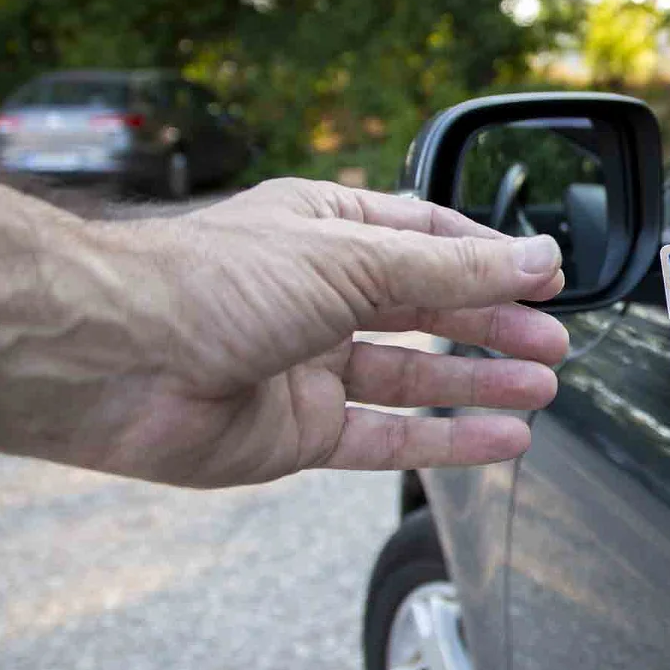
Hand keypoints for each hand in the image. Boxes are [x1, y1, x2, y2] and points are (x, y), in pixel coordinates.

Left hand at [0, 179, 569, 486]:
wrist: (116, 361)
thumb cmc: (214, 282)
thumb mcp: (355, 257)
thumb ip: (455, 270)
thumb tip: (537, 258)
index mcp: (328, 229)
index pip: (429, 237)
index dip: (490, 257)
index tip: (546, 276)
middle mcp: (320, 294)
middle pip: (428, 309)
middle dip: (494, 323)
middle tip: (553, 339)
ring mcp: (310, 365)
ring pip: (414, 376)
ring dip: (480, 382)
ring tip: (542, 387)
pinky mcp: (300, 430)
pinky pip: (389, 435)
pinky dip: (448, 440)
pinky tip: (499, 438)